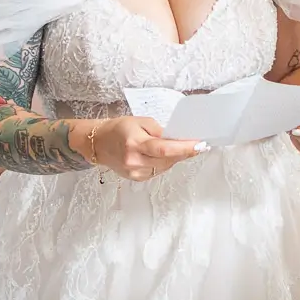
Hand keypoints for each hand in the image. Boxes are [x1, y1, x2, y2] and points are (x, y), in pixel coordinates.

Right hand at [89, 116, 205, 181]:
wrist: (99, 143)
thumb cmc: (119, 129)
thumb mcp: (140, 121)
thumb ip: (160, 131)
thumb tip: (179, 139)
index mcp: (135, 143)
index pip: (164, 149)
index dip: (184, 149)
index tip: (200, 145)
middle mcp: (134, 161)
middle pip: (168, 160)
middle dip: (184, 152)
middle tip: (196, 144)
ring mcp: (135, 172)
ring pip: (165, 167)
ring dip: (175, 158)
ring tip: (177, 147)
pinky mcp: (136, 178)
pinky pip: (158, 171)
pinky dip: (164, 163)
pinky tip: (162, 155)